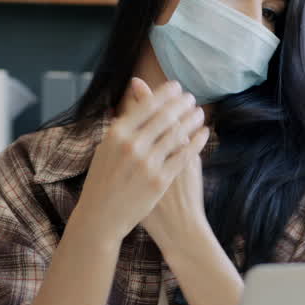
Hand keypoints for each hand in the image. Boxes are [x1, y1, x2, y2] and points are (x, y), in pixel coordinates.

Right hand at [72, 79, 206, 241]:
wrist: (101, 217)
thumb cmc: (102, 182)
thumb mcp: (104, 150)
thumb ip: (121, 129)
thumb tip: (133, 107)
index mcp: (116, 134)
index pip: (146, 106)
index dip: (164, 94)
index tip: (176, 87)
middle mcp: (132, 146)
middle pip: (165, 117)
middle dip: (181, 104)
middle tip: (191, 98)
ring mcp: (147, 163)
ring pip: (177, 134)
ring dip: (191, 120)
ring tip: (199, 113)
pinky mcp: (160, 180)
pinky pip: (184, 156)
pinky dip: (196, 142)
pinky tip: (202, 134)